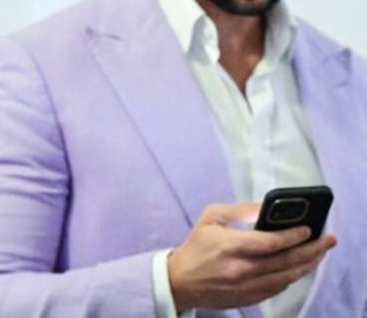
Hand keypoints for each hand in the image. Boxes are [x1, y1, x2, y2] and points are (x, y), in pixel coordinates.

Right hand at [167, 202, 336, 311]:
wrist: (180, 280)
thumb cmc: (196, 246)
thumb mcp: (210, 218)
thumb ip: (239, 210)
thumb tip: (266, 207)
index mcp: (229, 246)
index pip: (270, 242)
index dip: (293, 235)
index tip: (308, 228)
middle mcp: (240, 269)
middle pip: (285, 261)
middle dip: (311, 249)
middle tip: (327, 239)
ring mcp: (245, 287)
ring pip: (286, 277)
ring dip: (307, 265)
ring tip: (320, 253)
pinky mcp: (248, 298)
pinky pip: (278, 288)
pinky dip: (292, 277)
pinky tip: (299, 267)